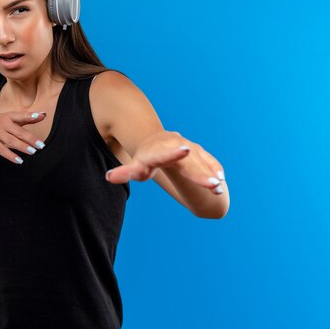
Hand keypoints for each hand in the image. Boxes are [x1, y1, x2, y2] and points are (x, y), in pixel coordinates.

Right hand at [0, 112, 46, 164]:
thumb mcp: (7, 118)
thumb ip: (25, 118)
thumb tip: (43, 114)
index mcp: (8, 117)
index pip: (21, 115)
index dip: (31, 115)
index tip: (41, 115)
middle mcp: (3, 124)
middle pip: (19, 131)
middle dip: (31, 138)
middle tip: (41, 145)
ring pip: (12, 141)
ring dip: (22, 147)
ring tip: (33, 152)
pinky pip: (2, 150)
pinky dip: (10, 156)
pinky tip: (19, 160)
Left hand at [105, 131, 225, 194]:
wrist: (158, 140)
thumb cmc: (146, 158)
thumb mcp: (135, 166)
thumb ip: (124, 172)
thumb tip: (108, 177)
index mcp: (159, 152)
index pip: (166, 154)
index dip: (175, 153)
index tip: (185, 149)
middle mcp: (176, 147)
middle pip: (189, 162)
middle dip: (201, 173)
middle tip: (213, 184)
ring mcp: (189, 148)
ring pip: (201, 161)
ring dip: (210, 173)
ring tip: (218, 187)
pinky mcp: (198, 152)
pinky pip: (208, 160)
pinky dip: (214, 168)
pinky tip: (221, 179)